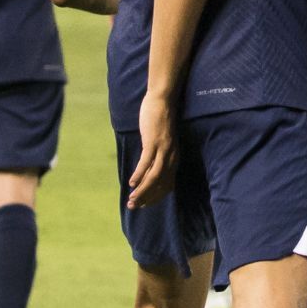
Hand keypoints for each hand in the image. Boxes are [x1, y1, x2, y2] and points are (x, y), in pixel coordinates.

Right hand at [125, 92, 176, 208]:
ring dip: (143, 191)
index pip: (167, 185)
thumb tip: (147, 168)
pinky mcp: (153, 142)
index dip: (156, 197)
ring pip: (154, 177)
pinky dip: (139, 175)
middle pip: (160, 185)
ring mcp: (163, 150)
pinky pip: (146, 163)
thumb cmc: (160, 120)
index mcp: (174, 158)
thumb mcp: (162, 141)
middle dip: (147, 198)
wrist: (163, 100)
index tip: (144, 205)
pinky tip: (131, 182)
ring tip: (132, 200)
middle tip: (133, 207)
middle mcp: (172, 157)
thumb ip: (157, 155)